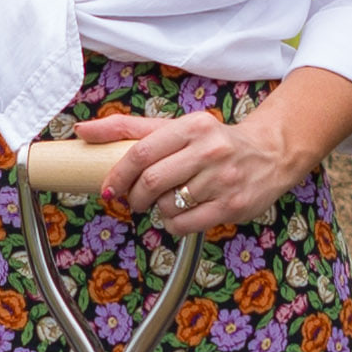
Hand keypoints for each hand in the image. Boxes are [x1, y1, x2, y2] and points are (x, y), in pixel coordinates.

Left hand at [71, 107, 310, 237]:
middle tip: (134, 200)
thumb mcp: (175, 127)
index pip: (142, 152)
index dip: (119, 174)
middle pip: (152, 182)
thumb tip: (82, 130)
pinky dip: (173, 225)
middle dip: (134, 197)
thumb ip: (128, 128)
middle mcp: (210, 150)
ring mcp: (223, 179)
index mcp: (192, 127)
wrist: (270, 153)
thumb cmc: (213, 141)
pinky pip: (186, 225)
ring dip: (157, 210)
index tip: (110, 187)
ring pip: (168, 206)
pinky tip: (179, 215)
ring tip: (165, 203)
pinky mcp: (233, 206)